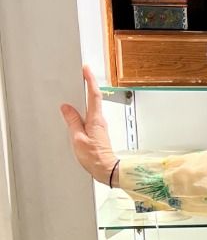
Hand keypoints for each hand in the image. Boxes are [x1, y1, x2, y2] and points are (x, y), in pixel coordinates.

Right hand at [59, 67, 117, 184]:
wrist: (107, 170)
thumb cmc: (94, 157)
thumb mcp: (78, 138)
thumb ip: (72, 122)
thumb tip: (66, 108)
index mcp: (96, 120)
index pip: (93, 95)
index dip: (90, 81)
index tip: (86, 69)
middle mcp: (100, 121)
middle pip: (94, 98)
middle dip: (87, 85)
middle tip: (81, 74)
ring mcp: (99, 126)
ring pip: (91, 107)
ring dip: (85, 96)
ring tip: (77, 88)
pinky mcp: (97, 132)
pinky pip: (89, 116)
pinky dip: (83, 109)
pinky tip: (76, 110)